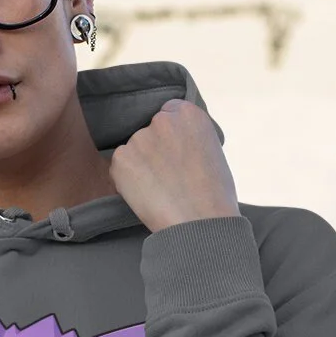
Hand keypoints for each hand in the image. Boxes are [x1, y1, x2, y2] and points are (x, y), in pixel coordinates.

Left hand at [108, 99, 239, 234]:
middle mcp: (162, 120)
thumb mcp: (211, 153)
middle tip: (167, 178)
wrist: (200, 222)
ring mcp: (139, 138)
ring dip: (141, 166)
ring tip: (160, 191)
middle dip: (154, 150)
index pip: (169, 114)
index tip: (174, 155)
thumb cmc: (214, 195)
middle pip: (149, 131)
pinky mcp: (121, 158)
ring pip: (134, 151)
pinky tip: (146, 195)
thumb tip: (176, 147)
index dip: (170, 138)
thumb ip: (190, 140)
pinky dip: (128, 181)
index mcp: (189, 114)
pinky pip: (121, 168)